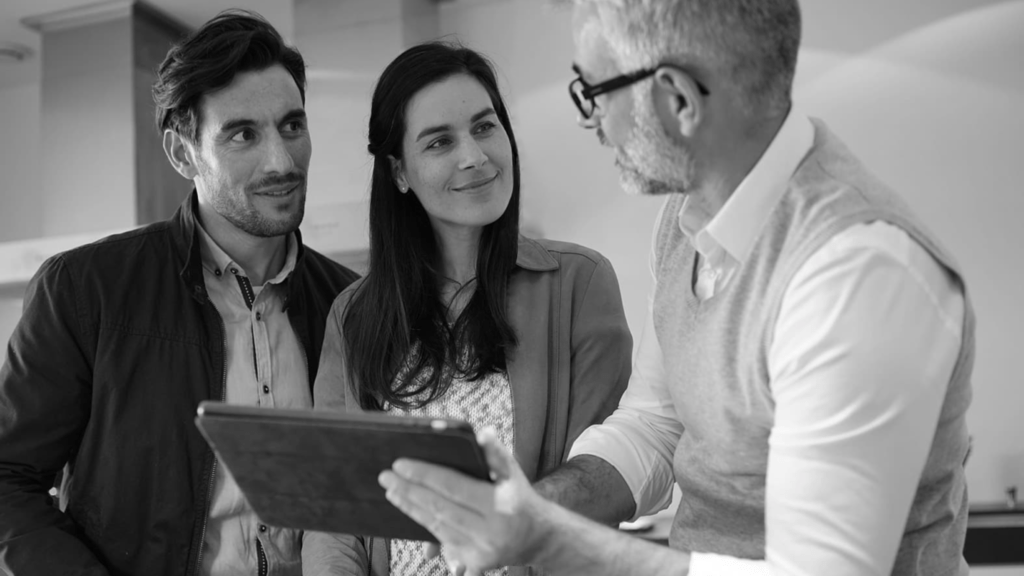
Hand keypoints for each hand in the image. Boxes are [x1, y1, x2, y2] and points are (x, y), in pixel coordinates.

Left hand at [378, 427, 550, 575]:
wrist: (539, 537)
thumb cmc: (520, 496)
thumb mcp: (513, 471)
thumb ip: (494, 451)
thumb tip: (479, 433)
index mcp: (501, 505)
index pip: (453, 487)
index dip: (424, 475)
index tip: (400, 464)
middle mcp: (491, 532)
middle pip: (439, 509)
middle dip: (409, 491)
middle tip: (386, 476)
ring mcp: (482, 552)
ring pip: (437, 527)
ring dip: (410, 508)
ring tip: (392, 491)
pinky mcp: (475, 562)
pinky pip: (443, 541)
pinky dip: (424, 524)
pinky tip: (409, 509)